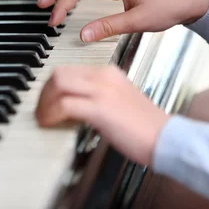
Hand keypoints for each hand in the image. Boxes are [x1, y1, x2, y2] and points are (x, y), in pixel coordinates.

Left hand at [36, 64, 168, 166]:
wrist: (167, 138)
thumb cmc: (145, 127)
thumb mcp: (119, 101)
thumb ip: (98, 97)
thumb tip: (74, 105)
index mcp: (109, 73)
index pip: (70, 69)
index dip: (52, 86)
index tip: (47, 100)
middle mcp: (104, 77)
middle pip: (60, 73)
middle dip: (44, 92)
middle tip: (40, 109)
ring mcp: (102, 91)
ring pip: (58, 84)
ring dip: (44, 102)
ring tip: (43, 117)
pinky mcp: (101, 108)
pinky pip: (64, 104)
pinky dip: (51, 114)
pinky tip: (49, 123)